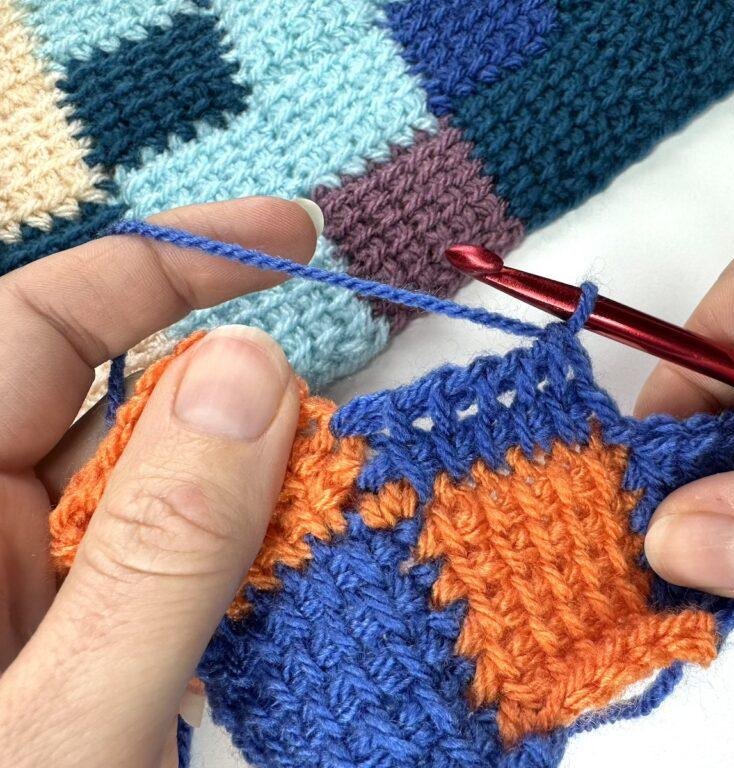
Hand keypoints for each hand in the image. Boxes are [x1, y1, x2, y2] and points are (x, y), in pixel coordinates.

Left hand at [0, 198, 317, 765]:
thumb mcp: (64, 729)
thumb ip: (158, 551)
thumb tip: (251, 375)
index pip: (45, 321)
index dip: (171, 258)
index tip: (294, 239)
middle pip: (121, 401)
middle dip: (243, 408)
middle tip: (346, 453)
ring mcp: (26, 582)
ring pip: (161, 487)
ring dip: (257, 500)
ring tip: (340, 531)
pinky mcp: (75, 635)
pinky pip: (170, 562)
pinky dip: (242, 566)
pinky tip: (295, 592)